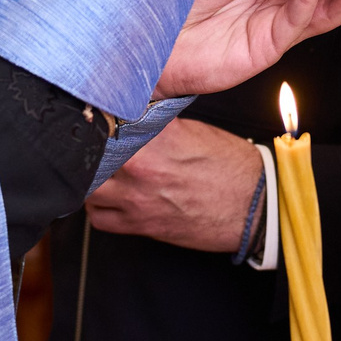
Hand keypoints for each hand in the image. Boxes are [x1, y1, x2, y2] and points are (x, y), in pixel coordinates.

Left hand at [86, 118, 262, 250]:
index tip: (100, 118)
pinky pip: (99, 219)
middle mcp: (140, 168)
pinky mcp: (140, 225)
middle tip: (98, 147)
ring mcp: (136, 199)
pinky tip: (111, 199)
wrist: (251, 206)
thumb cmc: (230, 167)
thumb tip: (132, 116)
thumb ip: (156, 124)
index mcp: (154, 138)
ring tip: (104, 173)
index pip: (108, 122)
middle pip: (90, 155)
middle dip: (92, 151)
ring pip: (88, 188)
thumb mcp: (193, 130)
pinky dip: (100, 209)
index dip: (101, 121)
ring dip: (93, 179)